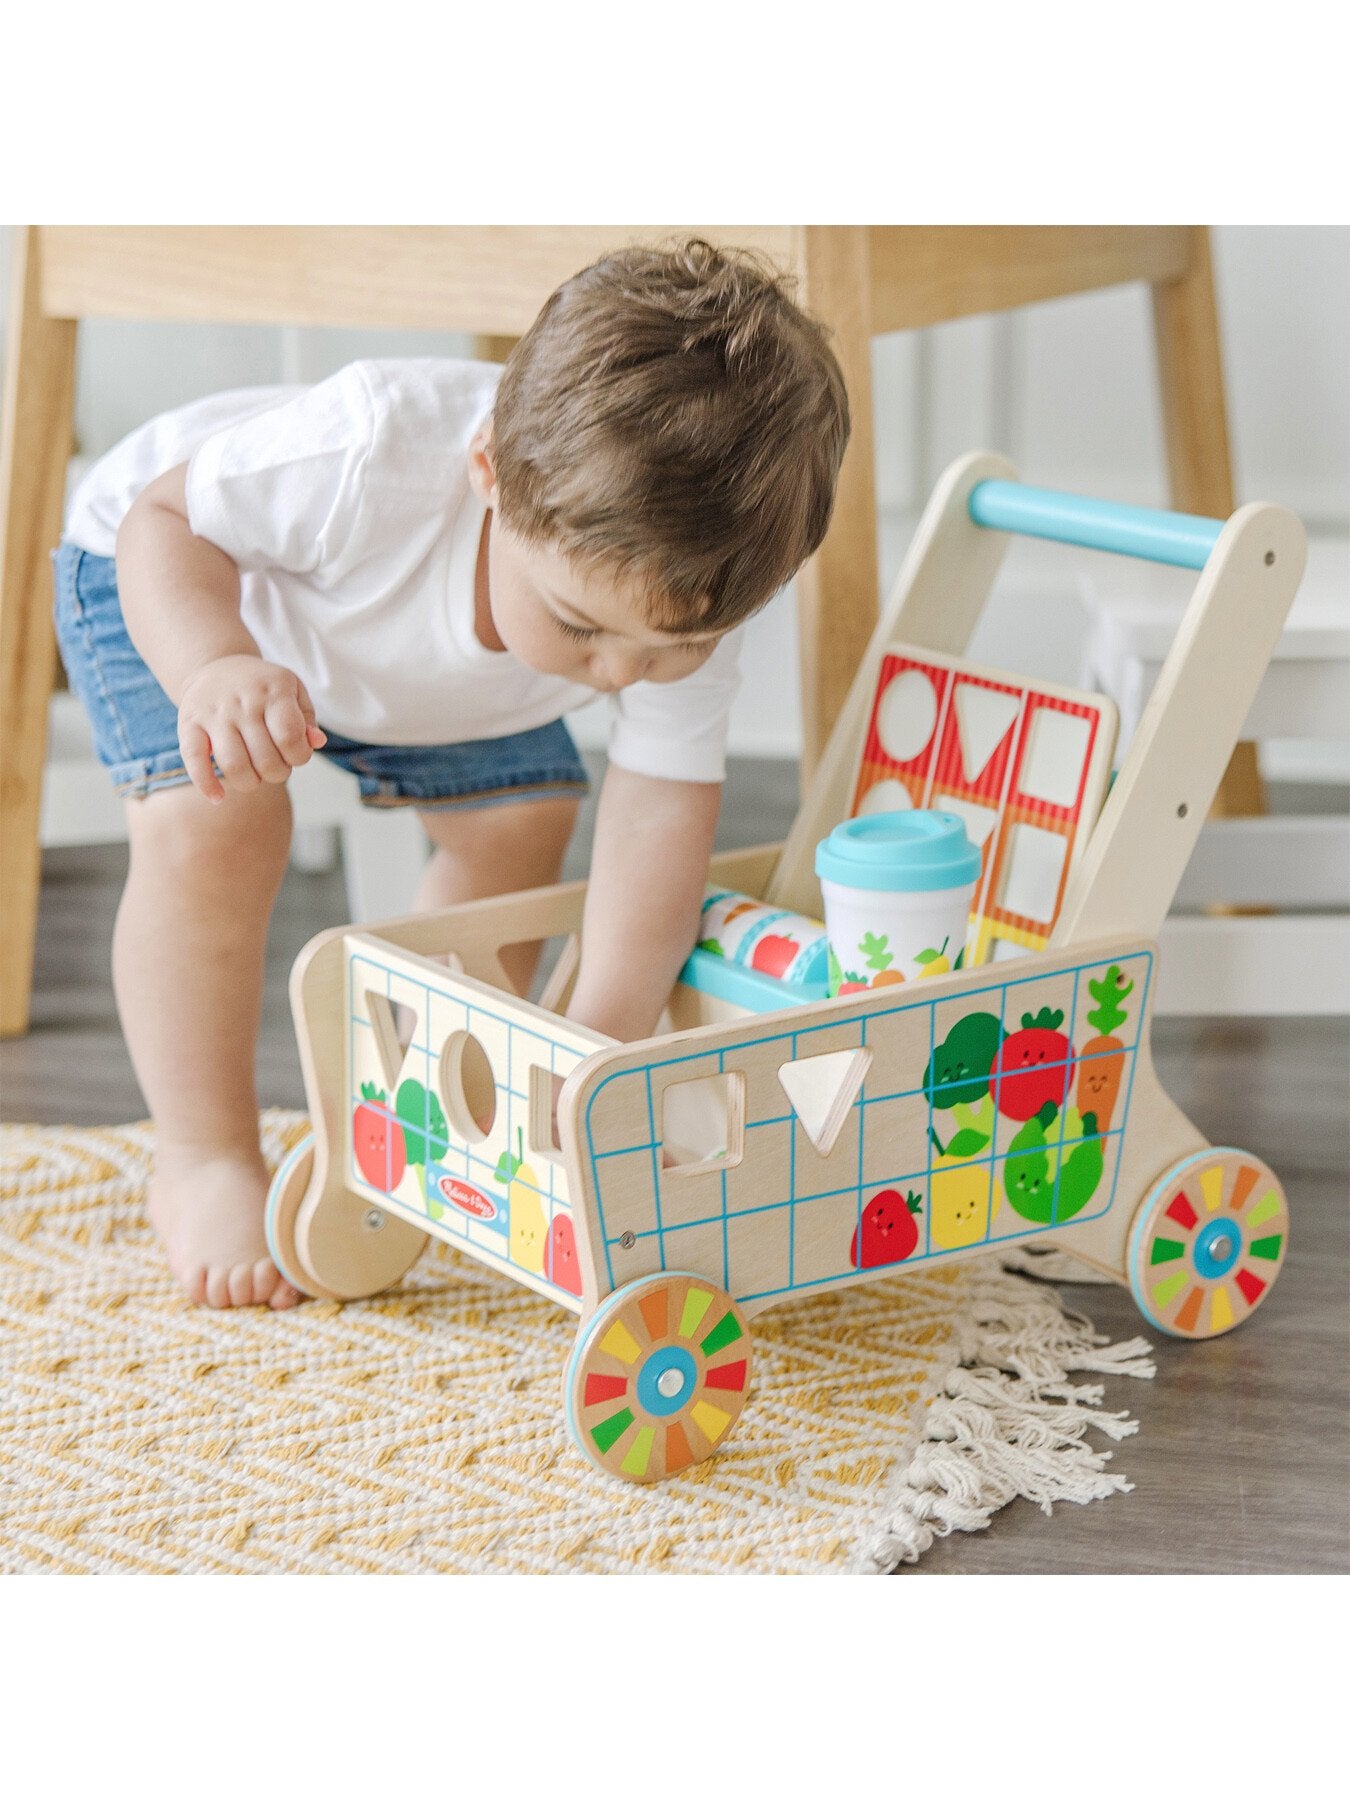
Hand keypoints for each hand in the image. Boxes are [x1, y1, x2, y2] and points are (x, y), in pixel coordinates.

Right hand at [178, 655, 326, 801]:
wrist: (216, 664)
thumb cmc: (263, 686)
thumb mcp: (293, 690)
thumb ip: (307, 719)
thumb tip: (316, 743)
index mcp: (274, 690)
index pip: (290, 738)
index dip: (299, 757)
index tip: (296, 755)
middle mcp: (243, 701)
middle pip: (265, 760)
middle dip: (277, 773)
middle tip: (275, 765)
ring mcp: (214, 713)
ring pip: (234, 766)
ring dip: (250, 783)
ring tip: (254, 775)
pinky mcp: (188, 724)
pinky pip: (194, 760)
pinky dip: (206, 784)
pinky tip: (218, 797)